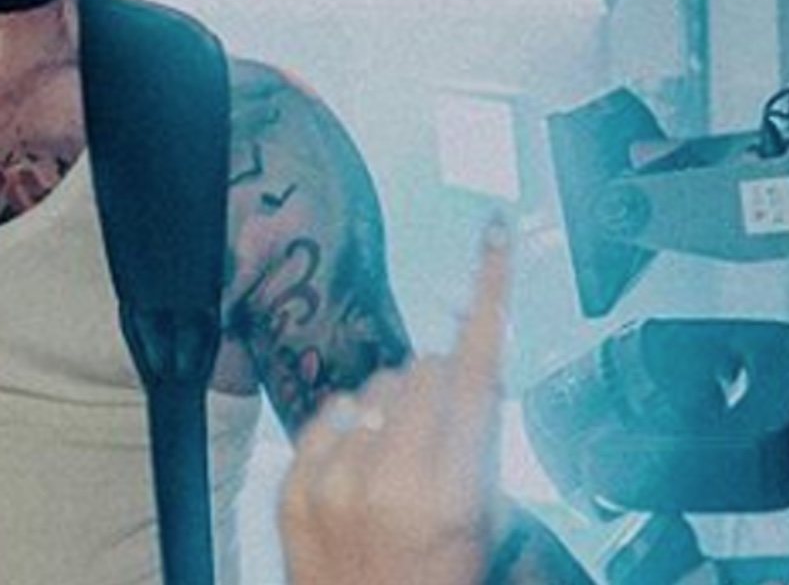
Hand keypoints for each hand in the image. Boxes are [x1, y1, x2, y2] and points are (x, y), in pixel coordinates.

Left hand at [279, 217, 512, 584]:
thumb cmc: (437, 581)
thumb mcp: (485, 524)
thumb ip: (480, 447)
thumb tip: (464, 374)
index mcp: (452, 493)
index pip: (475, 371)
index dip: (489, 296)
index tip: (494, 238)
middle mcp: (390, 479)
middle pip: (424, 370)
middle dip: (439, 389)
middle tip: (440, 439)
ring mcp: (334, 481)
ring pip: (376, 386)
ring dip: (393, 409)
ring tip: (397, 464)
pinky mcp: (294, 486)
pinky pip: (330, 411)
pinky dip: (349, 428)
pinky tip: (360, 467)